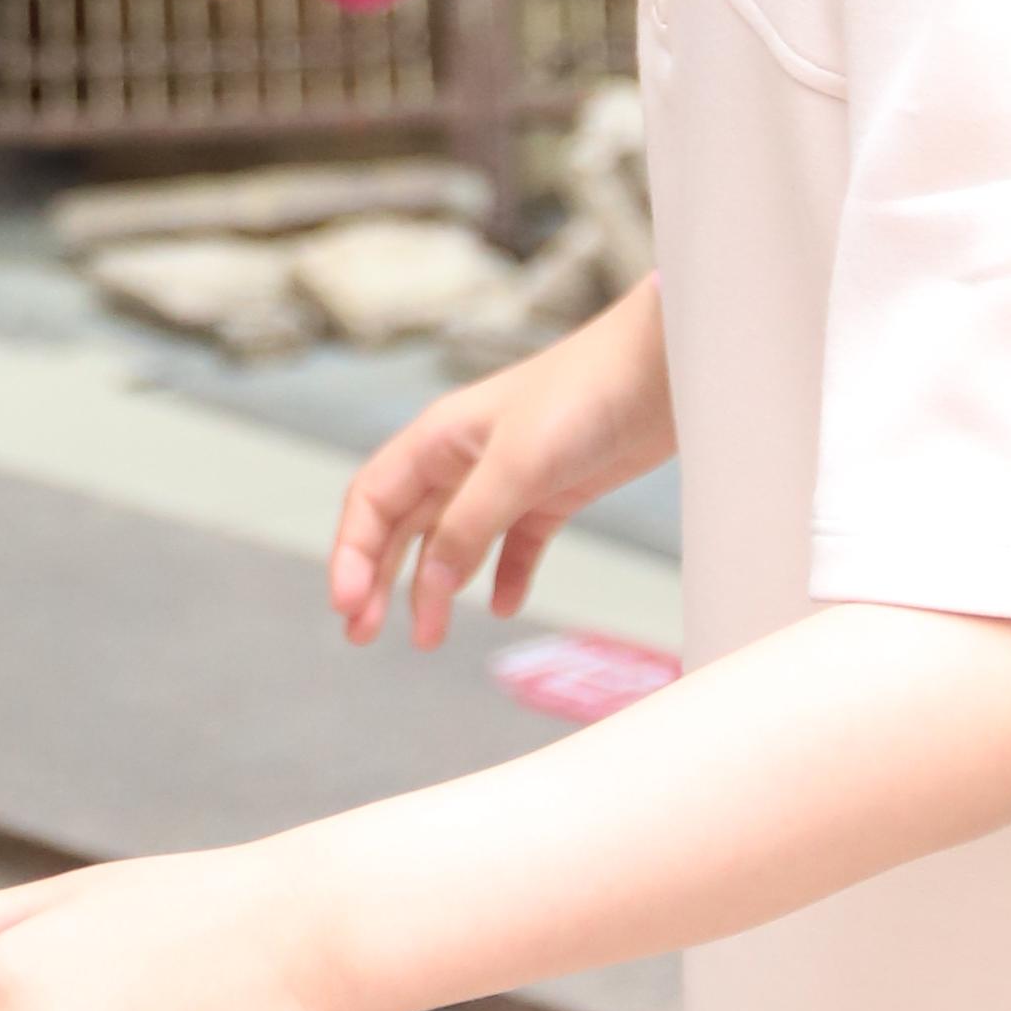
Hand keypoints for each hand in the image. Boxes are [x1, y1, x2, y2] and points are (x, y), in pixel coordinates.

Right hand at [332, 288, 671, 651]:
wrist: (663, 371)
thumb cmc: (584, 395)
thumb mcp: (517, 465)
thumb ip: (469, 525)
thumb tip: (430, 583)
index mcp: (439, 438)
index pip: (372, 499)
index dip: (352, 553)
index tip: (347, 606)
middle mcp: (464, 457)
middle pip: (403, 525)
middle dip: (378, 579)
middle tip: (363, 635)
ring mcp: (508, 476)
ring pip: (453, 541)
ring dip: (435, 588)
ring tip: (429, 638)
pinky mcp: (552, 492)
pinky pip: (515, 544)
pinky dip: (505, 576)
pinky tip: (505, 605)